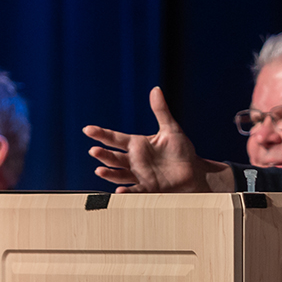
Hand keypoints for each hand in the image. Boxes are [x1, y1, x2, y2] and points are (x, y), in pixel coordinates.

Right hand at [84, 87, 232, 192]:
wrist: (193, 170)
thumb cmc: (181, 149)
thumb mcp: (171, 129)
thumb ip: (161, 111)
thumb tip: (156, 89)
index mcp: (137, 145)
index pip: (115, 138)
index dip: (101, 134)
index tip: (88, 130)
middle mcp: (134, 160)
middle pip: (113, 158)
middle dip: (103, 155)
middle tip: (94, 151)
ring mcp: (139, 175)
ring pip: (119, 175)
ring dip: (109, 173)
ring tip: (99, 170)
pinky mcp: (148, 189)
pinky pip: (135, 190)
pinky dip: (127, 192)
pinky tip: (119, 192)